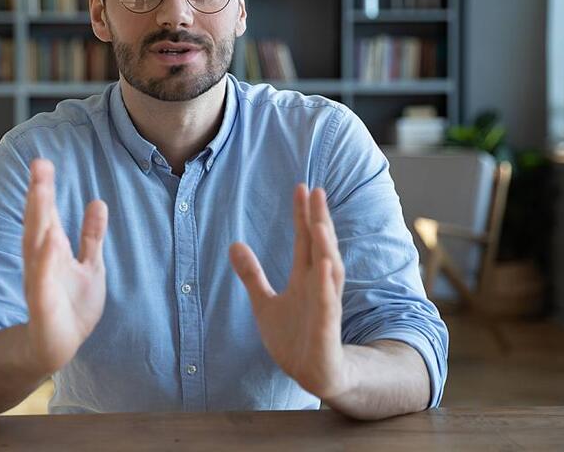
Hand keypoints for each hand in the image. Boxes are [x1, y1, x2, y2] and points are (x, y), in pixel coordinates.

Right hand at [22, 158, 108, 375]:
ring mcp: (40, 281)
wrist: (59, 346)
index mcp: (52, 250)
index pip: (48, 213)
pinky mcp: (42, 305)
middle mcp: (42, 261)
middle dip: (38, 194)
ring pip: (36, 245)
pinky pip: (42, 281)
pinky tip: (49, 241)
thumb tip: (98, 202)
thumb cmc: (72, 306)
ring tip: (41, 192)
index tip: (42, 161)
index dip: (44, 188)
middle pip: (39, 222)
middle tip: (39, 165)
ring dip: (38, 219)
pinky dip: (45, 262)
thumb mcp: (90, 265)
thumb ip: (92, 236)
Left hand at [229, 185, 350, 400]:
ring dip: (326, 247)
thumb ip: (252, 274)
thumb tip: (234, 244)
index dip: (303, 215)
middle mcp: (319, 286)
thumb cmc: (294, 338)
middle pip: (320, 247)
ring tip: (319, 222)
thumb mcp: (264, 303)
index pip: (305, 240)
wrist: (312, 375)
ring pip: (330, 271)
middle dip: (319, 220)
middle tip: (316, 191)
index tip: (302, 187)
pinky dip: (326, 285)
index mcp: (306, 278)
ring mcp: (325, 306)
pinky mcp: (327, 328)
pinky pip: (328, 304)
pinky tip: (324, 265)